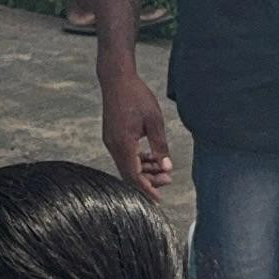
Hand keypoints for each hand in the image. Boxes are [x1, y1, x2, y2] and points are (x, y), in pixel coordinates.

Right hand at [100, 61, 173, 196]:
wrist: (117, 79)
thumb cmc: (136, 96)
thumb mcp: (154, 121)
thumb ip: (160, 146)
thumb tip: (167, 167)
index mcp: (123, 143)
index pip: (134, 176)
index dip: (147, 189)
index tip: (158, 199)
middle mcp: (113, 145)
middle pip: (129, 173)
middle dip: (148, 180)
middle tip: (168, 179)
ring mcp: (111, 141)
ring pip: (127, 165)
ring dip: (144, 170)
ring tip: (163, 168)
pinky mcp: (112, 136)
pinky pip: (124, 155)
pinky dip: (138, 160)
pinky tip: (151, 157)